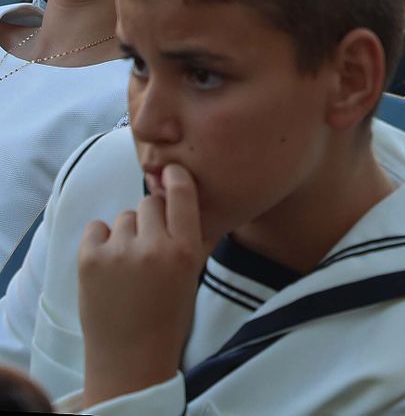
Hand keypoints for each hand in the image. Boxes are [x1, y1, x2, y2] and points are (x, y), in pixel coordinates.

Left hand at [78, 164, 206, 405]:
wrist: (131, 353)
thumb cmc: (169, 314)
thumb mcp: (194, 274)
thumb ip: (194, 237)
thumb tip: (188, 195)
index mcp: (186, 250)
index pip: (182, 194)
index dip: (176, 176)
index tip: (171, 171)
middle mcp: (154, 247)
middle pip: (150, 202)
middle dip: (152, 216)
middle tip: (150, 240)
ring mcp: (119, 252)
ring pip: (125, 216)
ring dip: (128, 230)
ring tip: (128, 259)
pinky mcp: (89, 259)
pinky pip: (97, 227)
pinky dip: (102, 238)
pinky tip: (109, 260)